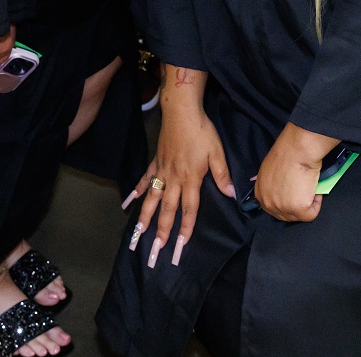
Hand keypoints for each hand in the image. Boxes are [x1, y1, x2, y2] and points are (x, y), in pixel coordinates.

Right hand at [125, 66, 233, 268]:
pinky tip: (129, 201)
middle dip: (162, 230)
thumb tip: (230, 195)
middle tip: (155, 248)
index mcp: (190, 179)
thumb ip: (222, 175)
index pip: (188, 210)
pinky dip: (137, 190)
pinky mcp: (155, 162)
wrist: (181, 112)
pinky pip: (145, 179)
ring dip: (145, 216)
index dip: (185, 229)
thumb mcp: (217, 152)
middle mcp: (174, 179)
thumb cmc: (202, 131)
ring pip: (152, 198)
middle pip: (168, 209)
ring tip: (137, 233)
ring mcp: (162, 171)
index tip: (180, 247)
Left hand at [254, 123, 338, 221]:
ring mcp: (282, 208)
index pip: (272, 208)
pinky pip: (311, 214)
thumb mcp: (268, 170)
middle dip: (296, 206)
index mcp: (260, 193)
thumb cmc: (286, 153)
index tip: (295, 195)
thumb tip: (279, 188)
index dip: (286, 202)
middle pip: (285, 215)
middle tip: (304, 192)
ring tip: (309, 187)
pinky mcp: (298, 209)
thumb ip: (271, 183)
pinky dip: (316, 203)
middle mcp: (268, 203)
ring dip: (307, 203)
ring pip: (299, 216)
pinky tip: (315, 191)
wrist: (297, 149)